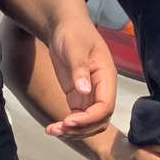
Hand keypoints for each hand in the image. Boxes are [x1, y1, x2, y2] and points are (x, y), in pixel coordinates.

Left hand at [44, 15, 116, 139]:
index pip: (105, 106)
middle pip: (99, 120)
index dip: (90, 118)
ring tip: (53, 130)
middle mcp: (101, 89)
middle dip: (81, 129)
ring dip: (74, 131)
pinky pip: (78, 118)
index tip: (70, 121)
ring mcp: (90, 95)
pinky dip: (67, 126)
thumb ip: (80, 68)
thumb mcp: (75, 47)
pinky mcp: (78, 98)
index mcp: (106, 77)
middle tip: (59, 128)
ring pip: (89, 123)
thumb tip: (84, 90)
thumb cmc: (73, 33)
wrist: (64, 27)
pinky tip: (53, 127)